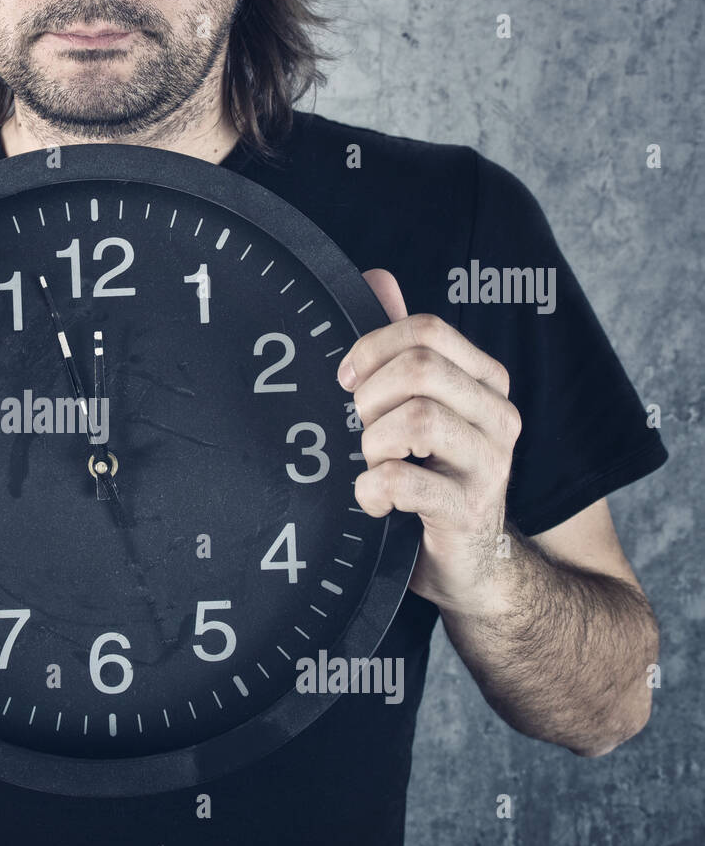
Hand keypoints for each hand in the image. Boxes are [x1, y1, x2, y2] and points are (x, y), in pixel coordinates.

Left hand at [337, 269, 522, 614]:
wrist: (469, 568)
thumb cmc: (431, 482)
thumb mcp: (415, 410)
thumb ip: (400, 349)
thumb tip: (378, 277)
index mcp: (484, 383)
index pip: (429, 331)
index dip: (374, 348)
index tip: (346, 381)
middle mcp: (498, 416)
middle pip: (421, 368)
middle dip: (371, 397)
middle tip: (359, 429)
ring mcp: (490, 464)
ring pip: (416, 419)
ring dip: (372, 444)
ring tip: (371, 466)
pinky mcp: (469, 510)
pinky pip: (404, 481)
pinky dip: (372, 490)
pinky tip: (373, 502)